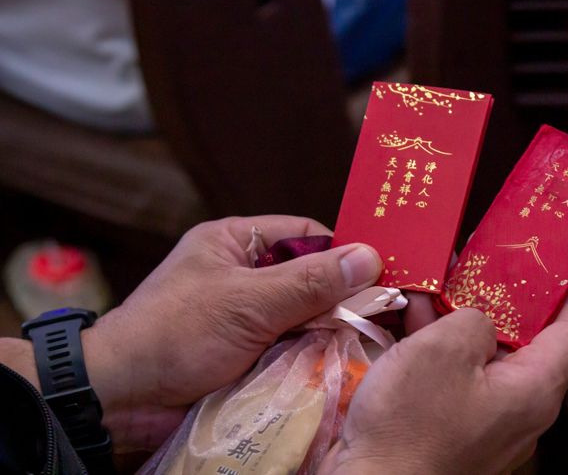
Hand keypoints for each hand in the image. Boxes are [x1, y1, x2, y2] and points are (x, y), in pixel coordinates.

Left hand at [2, 216, 381, 452]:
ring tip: (365, 343)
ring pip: (305, 316)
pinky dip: (310, 356)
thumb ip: (309, 281)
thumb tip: (370, 258)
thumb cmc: (177, 333)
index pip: (306, 235)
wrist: (122, 397)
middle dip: (338, 298)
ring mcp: (247, 317)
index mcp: (237, 243)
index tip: (380, 273)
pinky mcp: (249, 353)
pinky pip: (292, 347)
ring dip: (326, 331)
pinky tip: (337, 364)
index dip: (342, 252)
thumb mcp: (247, 301)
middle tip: (382, 315)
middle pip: (309, 278)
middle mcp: (245, 275)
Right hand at [320, 266, 567, 474]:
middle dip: (504, 295)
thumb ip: (475, 318)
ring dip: (462, 316)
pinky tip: (414, 316)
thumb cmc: (411, 424)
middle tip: (489, 259)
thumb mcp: (445, 348)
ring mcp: (485, 419)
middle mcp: (519, 407)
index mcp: (534, 390)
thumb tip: (478, 321)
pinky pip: (458, 374)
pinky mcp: (453, 426)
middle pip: (527, 339)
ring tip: (438, 279)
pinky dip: (441, 344)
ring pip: (485, 354)